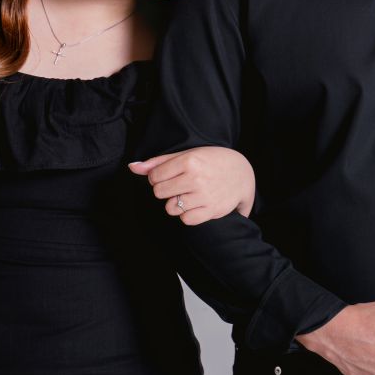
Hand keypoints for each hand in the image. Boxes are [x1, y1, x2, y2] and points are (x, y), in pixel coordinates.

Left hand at [128, 146, 256, 222]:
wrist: (242, 173)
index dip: (158, 177)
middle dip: (165, 190)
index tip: (169, 174)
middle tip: (179, 184)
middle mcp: (196, 178)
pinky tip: (194, 204)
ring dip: (175, 203)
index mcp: (189, 160)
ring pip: (170, 208)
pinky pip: (185, 220)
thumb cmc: (211, 161)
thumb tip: (132, 167)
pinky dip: (186, 214)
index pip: (154, 176)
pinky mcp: (211, 210)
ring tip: (187, 194)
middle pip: (159, 193)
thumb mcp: (187, 155)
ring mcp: (204, 195)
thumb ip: (158, 162)